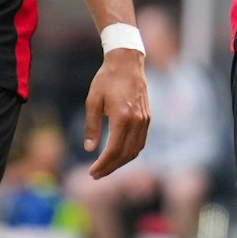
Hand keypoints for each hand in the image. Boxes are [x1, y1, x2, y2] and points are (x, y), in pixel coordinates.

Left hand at [82, 48, 149, 177]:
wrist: (127, 62)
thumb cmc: (107, 79)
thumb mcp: (93, 101)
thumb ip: (91, 126)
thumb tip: (89, 149)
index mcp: (122, 117)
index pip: (113, 150)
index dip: (102, 164)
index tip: (91, 172)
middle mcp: (137, 121)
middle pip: (125, 154)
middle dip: (110, 167)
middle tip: (95, 175)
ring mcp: (145, 120)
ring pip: (135, 150)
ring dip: (121, 162)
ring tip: (106, 167)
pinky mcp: (147, 118)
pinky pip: (141, 142)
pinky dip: (130, 152)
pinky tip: (118, 154)